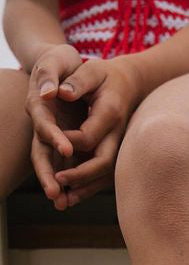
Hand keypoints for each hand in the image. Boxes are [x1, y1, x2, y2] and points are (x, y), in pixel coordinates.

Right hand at [25, 43, 87, 203]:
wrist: (64, 67)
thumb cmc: (62, 61)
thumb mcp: (57, 59)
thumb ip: (52, 75)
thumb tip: (51, 93)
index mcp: (39, 105)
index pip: (44, 125)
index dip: (54, 138)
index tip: (67, 149)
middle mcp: (42, 124)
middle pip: (40, 153)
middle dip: (47, 174)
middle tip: (54, 194)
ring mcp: (51, 136)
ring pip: (50, 164)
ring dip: (56, 185)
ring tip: (63, 205)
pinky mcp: (63, 143)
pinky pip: (63, 166)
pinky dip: (68, 182)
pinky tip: (73, 200)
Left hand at [52, 56, 145, 208]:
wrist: (130, 84)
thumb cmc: (106, 76)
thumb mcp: (91, 70)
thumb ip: (78, 81)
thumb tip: (62, 93)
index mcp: (110, 114)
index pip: (89, 136)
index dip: (70, 143)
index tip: (53, 146)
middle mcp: (118, 135)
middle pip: (103, 162)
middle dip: (81, 175)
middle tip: (59, 180)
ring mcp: (120, 147)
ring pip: (106, 174)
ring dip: (86, 189)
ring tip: (66, 200)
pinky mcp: (116, 154)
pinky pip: (105, 176)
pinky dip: (91, 188)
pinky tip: (74, 196)